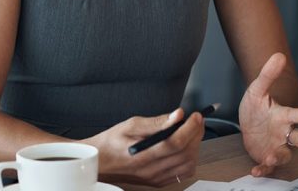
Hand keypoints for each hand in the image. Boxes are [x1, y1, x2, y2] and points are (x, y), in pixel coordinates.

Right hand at [82, 108, 202, 186]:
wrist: (100, 162)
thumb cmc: (111, 143)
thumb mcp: (130, 125)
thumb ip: (156, 121)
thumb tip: (176, 115)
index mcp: (143, 155)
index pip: (176, 143)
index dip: (191, 128)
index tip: (195, 116)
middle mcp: (151, 169)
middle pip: (186, 153)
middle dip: (196, 134)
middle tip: (197, 121)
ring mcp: (155, 178)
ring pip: (188, 164)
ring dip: (195, 146)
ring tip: (192, 132)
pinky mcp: (158, 182)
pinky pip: (182, 173)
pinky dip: (190, 159)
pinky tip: (186, 147)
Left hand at [239, 52, 297, 176]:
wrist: (246, 123)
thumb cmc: (257, 107)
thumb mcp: (257, 89)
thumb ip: (268, 74)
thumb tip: (278, 56)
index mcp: (285, 116)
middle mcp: (284, 133)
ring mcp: (276, 146)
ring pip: (285, 155)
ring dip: (280, 157)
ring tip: (271, 158)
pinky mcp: (265, 157)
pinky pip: (267, 167)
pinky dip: (263, 170)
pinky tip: (257, 170)